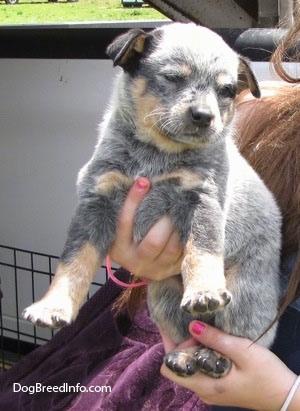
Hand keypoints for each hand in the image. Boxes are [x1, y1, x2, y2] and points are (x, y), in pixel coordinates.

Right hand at [109, 177, 182, 279]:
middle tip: (172, 202)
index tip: (143, 181)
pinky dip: (188, 238)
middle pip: (154, 241)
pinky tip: (189, 223)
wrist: (140, 262)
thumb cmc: (130, 236)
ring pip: (172, 249)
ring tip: (182, 211)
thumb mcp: (122, 226)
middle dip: (166, 220)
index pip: (125, 222)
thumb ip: (129, 210)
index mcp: (118, 249)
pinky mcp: (171, 271)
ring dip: (179, 228)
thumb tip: (142, 180)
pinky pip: (184, 254)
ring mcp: (155, 269)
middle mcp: (135, 262)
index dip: (133, 201)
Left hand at [160, 321, 298, 409]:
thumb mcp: (243, 351)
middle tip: (197, 326)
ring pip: (188, 366)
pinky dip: (200, 353)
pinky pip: (199, 368)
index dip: (172, 347)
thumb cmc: (266, 374)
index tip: (182, 328)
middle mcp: (202, 391)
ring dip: (191, 348)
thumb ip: (216, 339)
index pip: (170, 368)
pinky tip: (210, 340)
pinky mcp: (216, 386)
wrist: (285, 395)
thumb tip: (191, 326)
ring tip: (203, 329)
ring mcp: (209, 390)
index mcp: (205, 385)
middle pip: (177, 365)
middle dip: (181, 344)